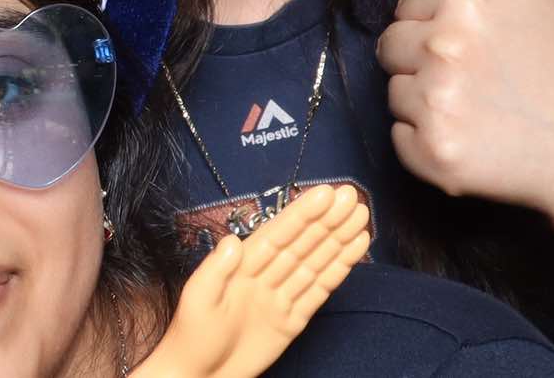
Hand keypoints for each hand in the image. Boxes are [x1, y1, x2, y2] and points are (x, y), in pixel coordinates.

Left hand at [136, 183, 370, 377]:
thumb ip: (215, 270)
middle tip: (352, 196)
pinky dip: (338, 270)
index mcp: (243, 264)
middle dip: (327, 220)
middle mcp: (266, 274)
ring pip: (315, 262)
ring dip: (338, 239)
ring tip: (361, 217)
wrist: (200, 373)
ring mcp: (282, 296)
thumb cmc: (192, 335)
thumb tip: (233, 240)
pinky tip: (354, 249)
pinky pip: (319, 290)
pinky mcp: (293, 319)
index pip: (278, 233)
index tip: (325, 193)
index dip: (302, 213)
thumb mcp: (198, 300)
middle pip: (302, 243)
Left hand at [377, 0, 553, 213]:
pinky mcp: (433, 154)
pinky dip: (428, 146)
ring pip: (393, 92)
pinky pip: (398, 138)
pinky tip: (475, 143)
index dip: (441, 26)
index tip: (485, 46)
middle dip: (426, 60)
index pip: (407, 6)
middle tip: (482, 80)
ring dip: (426, 103)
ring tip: (482, 110)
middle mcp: (446, 46)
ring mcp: (438, 102)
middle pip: (390, 47)